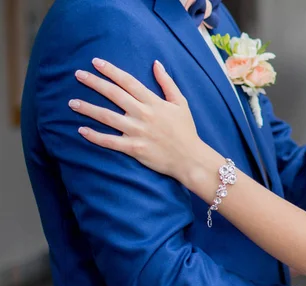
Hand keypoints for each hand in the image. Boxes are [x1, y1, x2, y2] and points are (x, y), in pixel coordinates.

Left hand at [69, 58, 208, 183]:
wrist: (190, 158)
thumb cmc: (186, 130)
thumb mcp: (181, 103)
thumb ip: (167, 83)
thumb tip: (156, 64)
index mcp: (154, 102)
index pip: (128, 82)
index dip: (111, 71)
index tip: (96, 63)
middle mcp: (143, 114)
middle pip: (114, 95)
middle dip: (94, 83)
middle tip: (78, 74)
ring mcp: (138, 132)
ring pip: (108, 117)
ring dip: (88, 108)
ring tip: (72, 102)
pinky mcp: (134, 149)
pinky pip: (110, 142)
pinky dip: (95, 136)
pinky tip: (82, 130)